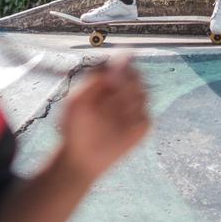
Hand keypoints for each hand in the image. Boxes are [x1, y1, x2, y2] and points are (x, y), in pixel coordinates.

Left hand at [56, 57, 149, 182]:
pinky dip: (135, 119)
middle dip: (128, 81)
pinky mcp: (141, 126)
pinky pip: (146, 116)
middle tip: (114, 89)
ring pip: (144, 93)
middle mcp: (123, 92)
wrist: (80, 158)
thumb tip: (114, 68)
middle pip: (137, 75)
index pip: (122, 63)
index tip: (113, 73)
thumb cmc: (74, 128)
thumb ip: (93, 81)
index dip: (122, 64)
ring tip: (112, 114)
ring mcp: (134, 109)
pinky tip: (120, 127)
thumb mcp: (77, 101)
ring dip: (129, 101)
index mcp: (107, 82)